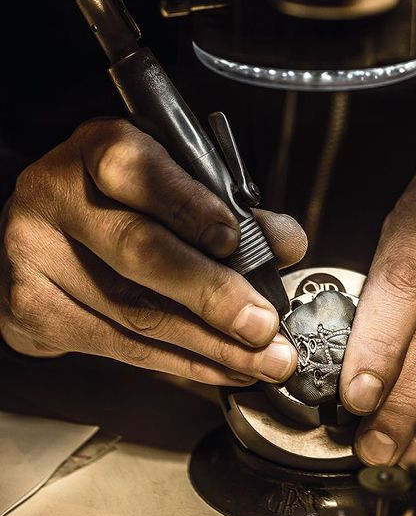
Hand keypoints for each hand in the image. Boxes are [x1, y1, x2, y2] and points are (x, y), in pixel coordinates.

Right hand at [0, 118, 306, 384]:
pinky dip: (184, 363)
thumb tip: (283, 242)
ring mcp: (36, 255)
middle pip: (138, 250)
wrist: (42, 231)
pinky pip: (122, 346)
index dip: (187, 206)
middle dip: (212, 294)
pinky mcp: (32, 310)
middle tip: (262, 323)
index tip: (233, 240)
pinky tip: (225, 367)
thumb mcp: (170, 178)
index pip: (138, 170)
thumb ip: (227, 205)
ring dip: (211, 345)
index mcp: (96, 149)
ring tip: (263, 358)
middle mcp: (57, 196)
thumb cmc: (119, 199)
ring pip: (135, 313)